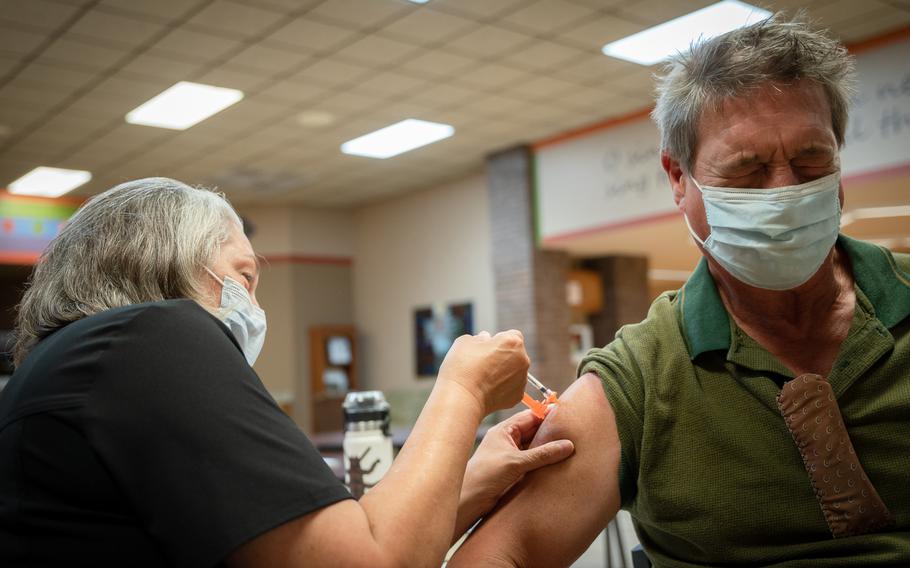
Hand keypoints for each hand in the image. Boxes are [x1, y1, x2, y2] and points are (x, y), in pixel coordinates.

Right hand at [438, 330, 529, 415]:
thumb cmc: (462, 367)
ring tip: (483, 378)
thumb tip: (486, 339)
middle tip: (484, 363)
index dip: (498, 340)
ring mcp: (522, 379)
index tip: (486, 348)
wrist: (462, 398)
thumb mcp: (466, 342)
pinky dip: (502, 387)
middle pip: (515, 354)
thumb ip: (480, 337)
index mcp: (513, 342)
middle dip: (503, 356)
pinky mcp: (518, 396)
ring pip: (514, 371)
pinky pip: (511, 387)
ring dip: (503, 372)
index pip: (512, 335)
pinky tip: (487, 389)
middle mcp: (523, 359)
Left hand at [457, 410, 573, 530]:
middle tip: (571, 429)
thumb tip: (567, 445)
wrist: (470, 499)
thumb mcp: (517, 462)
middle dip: (550, 431)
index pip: (529, 417)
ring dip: (547, 447)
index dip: (546, 414)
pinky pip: (532, 460)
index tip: (564, 413)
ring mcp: (510, 454)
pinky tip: (556, 462)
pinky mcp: (513, 469)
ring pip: (534, 446)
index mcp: (504, 431)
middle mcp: (507, 440)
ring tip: (568, 445)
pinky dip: (543, 460)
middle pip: (533, 431)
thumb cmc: (485, 475)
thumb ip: (543, 454)